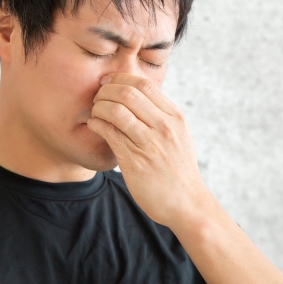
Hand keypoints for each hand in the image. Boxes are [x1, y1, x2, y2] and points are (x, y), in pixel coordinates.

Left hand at [87, 73, 207, 226]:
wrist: (188, 204)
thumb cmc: (178, 170)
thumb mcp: (178, 135)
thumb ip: (161, 116)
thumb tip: (136, 97)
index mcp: (174, 117)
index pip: (144, 84)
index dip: (120, 79)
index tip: (108, 83)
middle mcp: (164, 127)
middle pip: (127, 93)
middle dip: (106, 90)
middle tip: (97, 97)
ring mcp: (149, 144)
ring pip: (116, 111)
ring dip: (99, 107)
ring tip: (95, 112)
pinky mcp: (135, 161)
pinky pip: (110, 133)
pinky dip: (97, 124)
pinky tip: (94, 126)